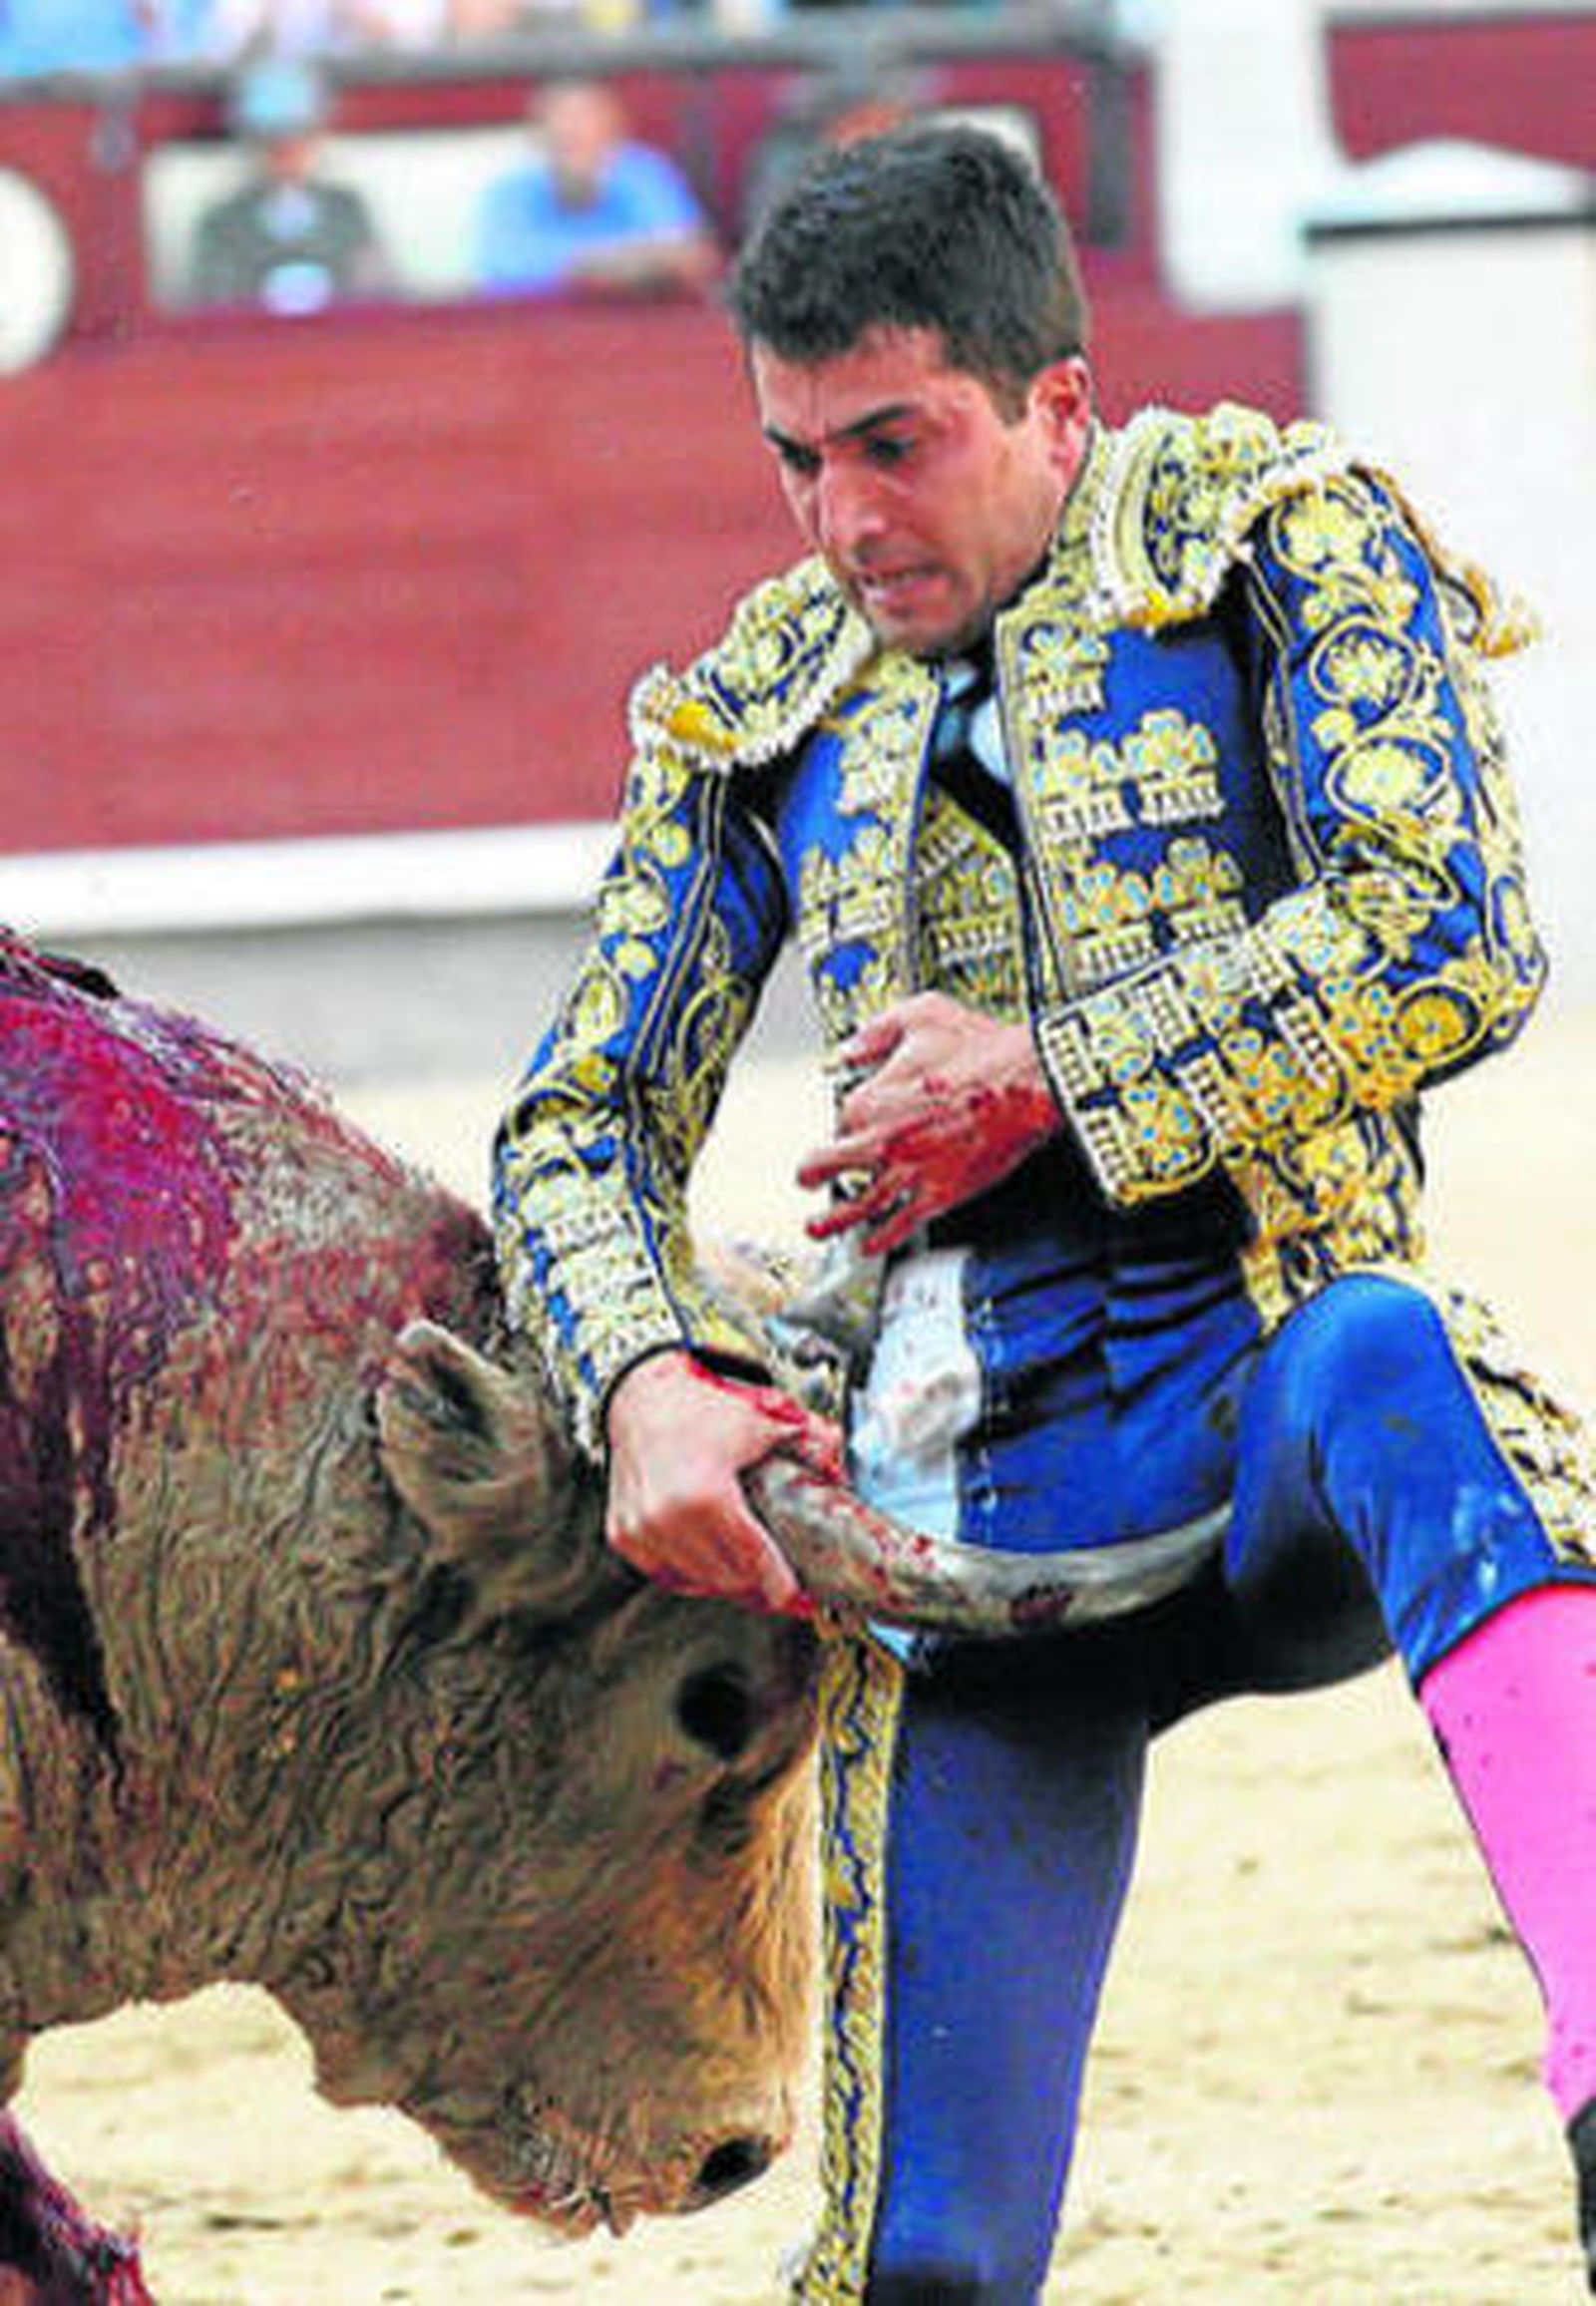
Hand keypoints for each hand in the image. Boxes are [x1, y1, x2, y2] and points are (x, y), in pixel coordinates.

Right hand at [605, 1350, 842, 1615]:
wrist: (643, 1397)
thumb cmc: (703, 1407)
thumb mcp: (763, 1419)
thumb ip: (810, 1440)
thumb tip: (844, 1466)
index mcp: (705, 1496)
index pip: (752, 1557)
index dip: (780, 1584)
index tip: (802, 1600)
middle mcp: (666, 1519)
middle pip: (728, 1575)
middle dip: (760, 1585)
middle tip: (785, 1589)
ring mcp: (640, 1531)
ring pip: (699, 1579)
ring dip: (729, 1582)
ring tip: (755, 1580)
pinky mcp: (623, 1536)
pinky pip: (667, 1574)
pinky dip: (694, 1575)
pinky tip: (717, 1568)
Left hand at [796, 993, 1059, 1256]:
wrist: (1031, 1081)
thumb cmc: (985, 1049)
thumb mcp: (922, 1014)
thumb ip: (878, 1030)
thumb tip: (851, 1046)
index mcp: (872, 1099)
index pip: (840, 1118)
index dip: (844, 1120)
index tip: (845, 1122)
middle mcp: (882, 1142)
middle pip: (831, 1167)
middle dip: (813, 1175)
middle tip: (806, 1180)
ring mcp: (910, 1171)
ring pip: (859, 1206)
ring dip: (833, 1221)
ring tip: (818, 1227)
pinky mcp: (941, 1194)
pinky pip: (902, 1224)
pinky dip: (881, 1239)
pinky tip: (872, 1244)